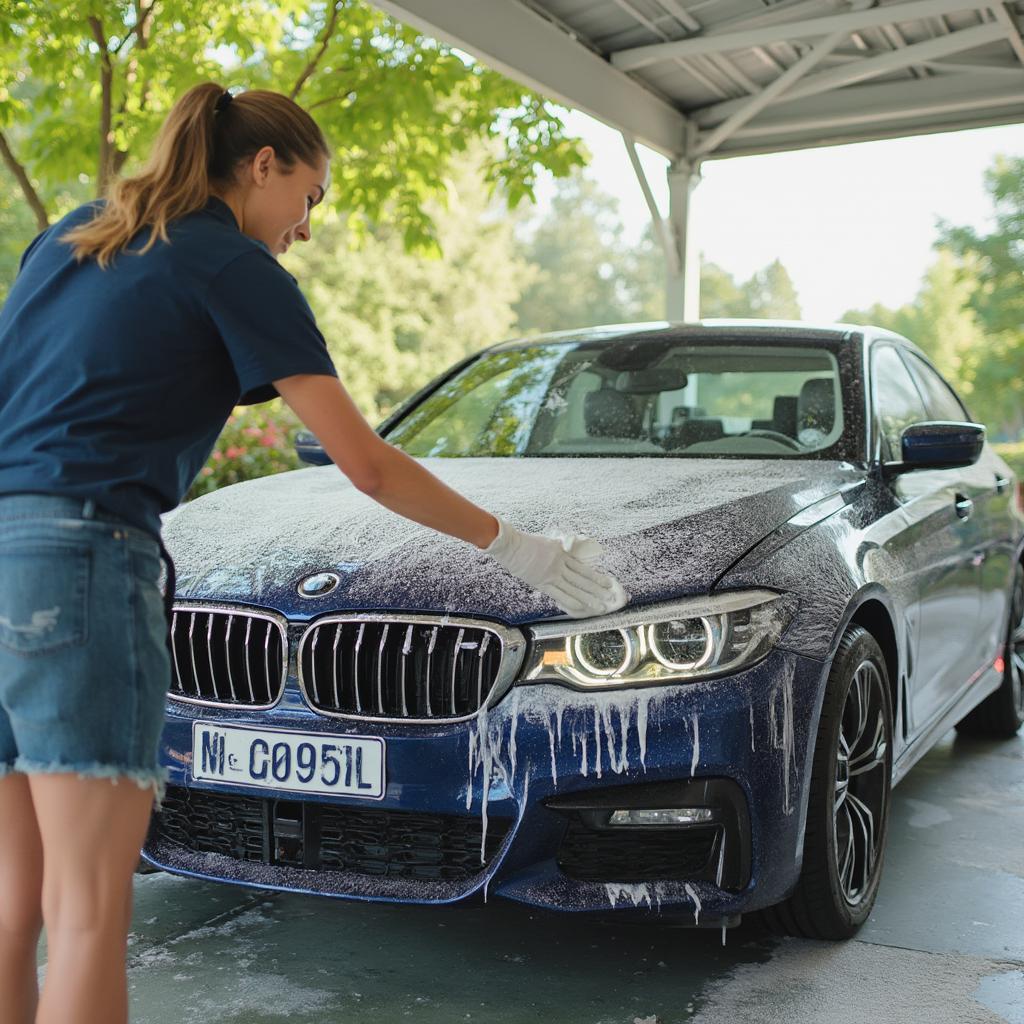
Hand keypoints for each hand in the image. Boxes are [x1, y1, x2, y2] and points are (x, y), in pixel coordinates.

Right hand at [484, 515, 627, 617]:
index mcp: (561, 554)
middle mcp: (560, 565)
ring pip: (575, 588)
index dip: (597, 576)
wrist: (511, 545)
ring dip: (589, 598)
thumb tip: (566, 550)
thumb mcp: (547, 542)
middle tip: (611, 598)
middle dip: (598, 590)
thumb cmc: (525, 542)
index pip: (583, 568)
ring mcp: (551, 574)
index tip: (608, 583)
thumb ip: (558, 548)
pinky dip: (571, 601)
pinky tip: (582, 607)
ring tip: (601, 606)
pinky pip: (560, 594)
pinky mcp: (542, 582)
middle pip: (583, 580)